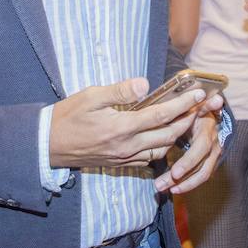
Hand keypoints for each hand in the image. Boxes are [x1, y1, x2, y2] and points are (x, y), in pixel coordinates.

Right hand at [49, 77, 202, 169]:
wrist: (49, 145)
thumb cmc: (68, 116)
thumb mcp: (90, 96)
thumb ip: (119, 91)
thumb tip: (145, 84)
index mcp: (121, 127)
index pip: (161, 115)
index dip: (183, 104)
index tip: (198, 94)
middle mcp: (127, 146)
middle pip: (168, 135)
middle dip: (187, 121)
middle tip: (198, 107)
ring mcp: (124, 158)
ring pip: (161, 151)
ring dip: (175, 136)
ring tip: (184, 120)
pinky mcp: (119, 164)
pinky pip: (148, 159)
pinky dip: (160, 148)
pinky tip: (162, 137)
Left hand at [156, 95, 225, 194]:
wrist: (211, 112)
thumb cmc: (197, 107)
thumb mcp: (196, 103)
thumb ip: (202, 102)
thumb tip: (217, 99)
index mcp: (208, 129)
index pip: (200, 149)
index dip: (188, 162)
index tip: (174, 173)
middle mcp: (214, 144)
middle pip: (201, 167)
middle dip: (183, 178)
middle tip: (162, 185)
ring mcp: (214, 154)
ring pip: (202, 174)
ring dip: (184, 184)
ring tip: (163, 188)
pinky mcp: (210, 161)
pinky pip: (201, 175)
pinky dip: (188, 183)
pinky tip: (173, 188)